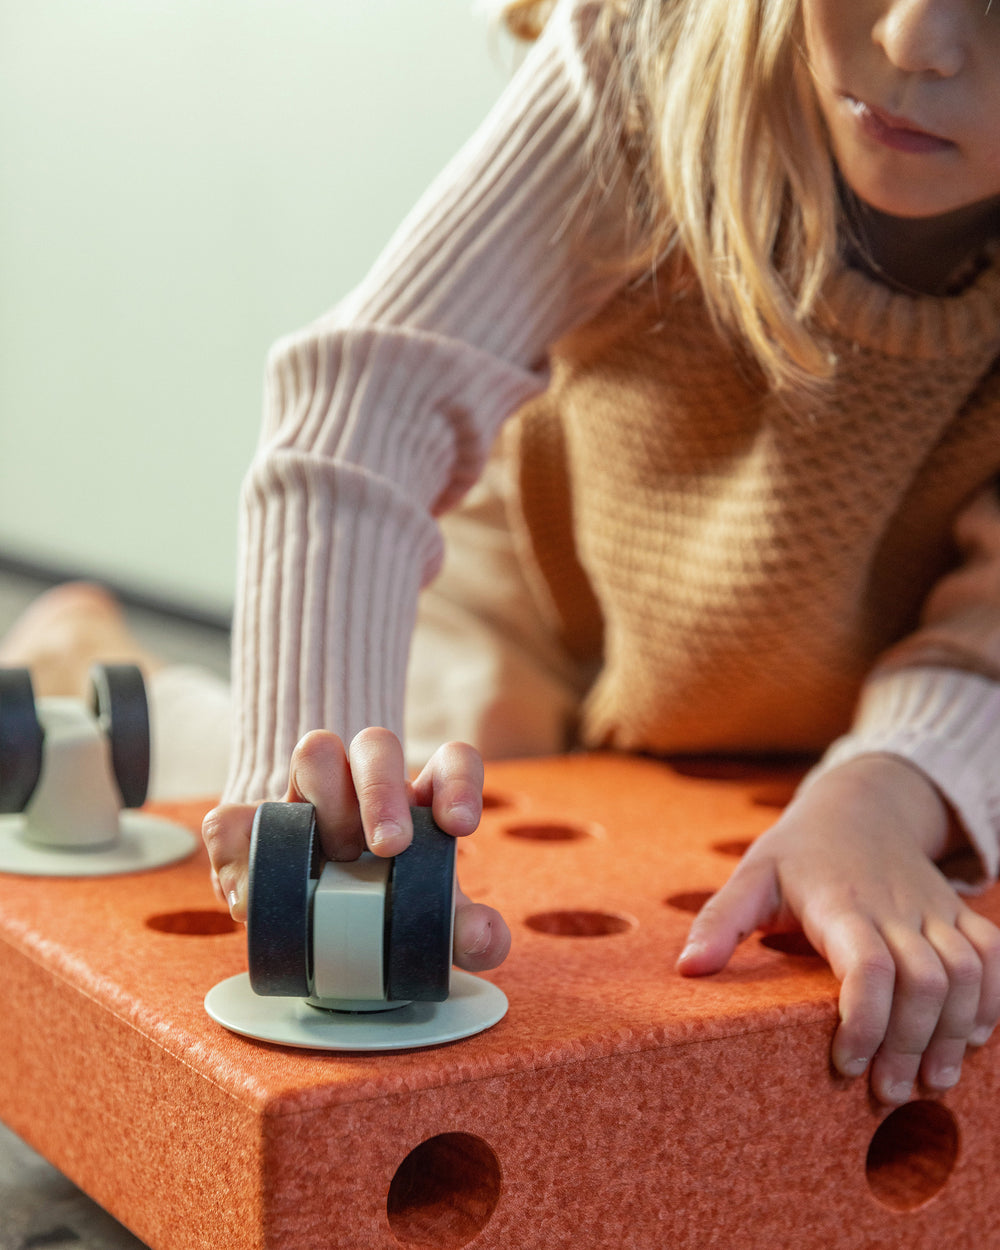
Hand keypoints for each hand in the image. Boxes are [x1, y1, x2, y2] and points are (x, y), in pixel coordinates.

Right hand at [202, 727, 510, 972]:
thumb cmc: (389, 909)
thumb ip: (468, 933)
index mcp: (420, 800)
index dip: (459, 780)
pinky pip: (231, 819)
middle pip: (376, 744)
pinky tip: (251, 897)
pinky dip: (239, 850)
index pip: (451, 760)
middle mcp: (364, 783)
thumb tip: (484, 938)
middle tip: (390, 846)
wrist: (321, 925)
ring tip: (334, 855)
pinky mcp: (249, 827)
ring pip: (316, 750)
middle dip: (383, 789)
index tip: (460, 825)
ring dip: (326, 795)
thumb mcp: (431, 925)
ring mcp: (306, 797)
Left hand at [677, 755, 999, 1104]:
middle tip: (886, 1092)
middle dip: (910, 1045)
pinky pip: (993, 956)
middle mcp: (893, 907)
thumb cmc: (798, 851)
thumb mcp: (751, 876)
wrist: (861, 805)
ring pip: (966, 973)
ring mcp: (932, 910)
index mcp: (838, 903)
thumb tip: (687, 970)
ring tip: (930, 1083)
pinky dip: (992, 1001)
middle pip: (924, 982)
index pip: (868, 965)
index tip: (845, 1064)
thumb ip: (720, 921)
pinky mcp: (958, 913)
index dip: (865, 1021)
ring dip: (955, 1033)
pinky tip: (970, 1040)